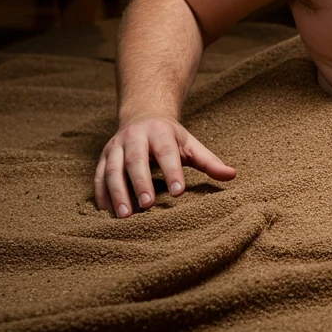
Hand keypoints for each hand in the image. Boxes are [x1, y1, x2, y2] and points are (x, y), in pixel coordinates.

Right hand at [93, 117, 235, 217]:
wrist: (143, 115)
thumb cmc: (171, 137)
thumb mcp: (190, 144)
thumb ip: (209, 161)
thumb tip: (232, 175)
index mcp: (160, 131)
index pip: (166, 152)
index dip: (172, 171)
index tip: (178, 193)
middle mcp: (135, 137)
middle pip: (135, 160)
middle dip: (141, 182)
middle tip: (149, 206)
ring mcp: (116, 146)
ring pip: (113, 169)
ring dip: (118, 192)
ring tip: (126, 215)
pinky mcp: (103, 157)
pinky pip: (98, 176)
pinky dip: (101, 194)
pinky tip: (107, 212)